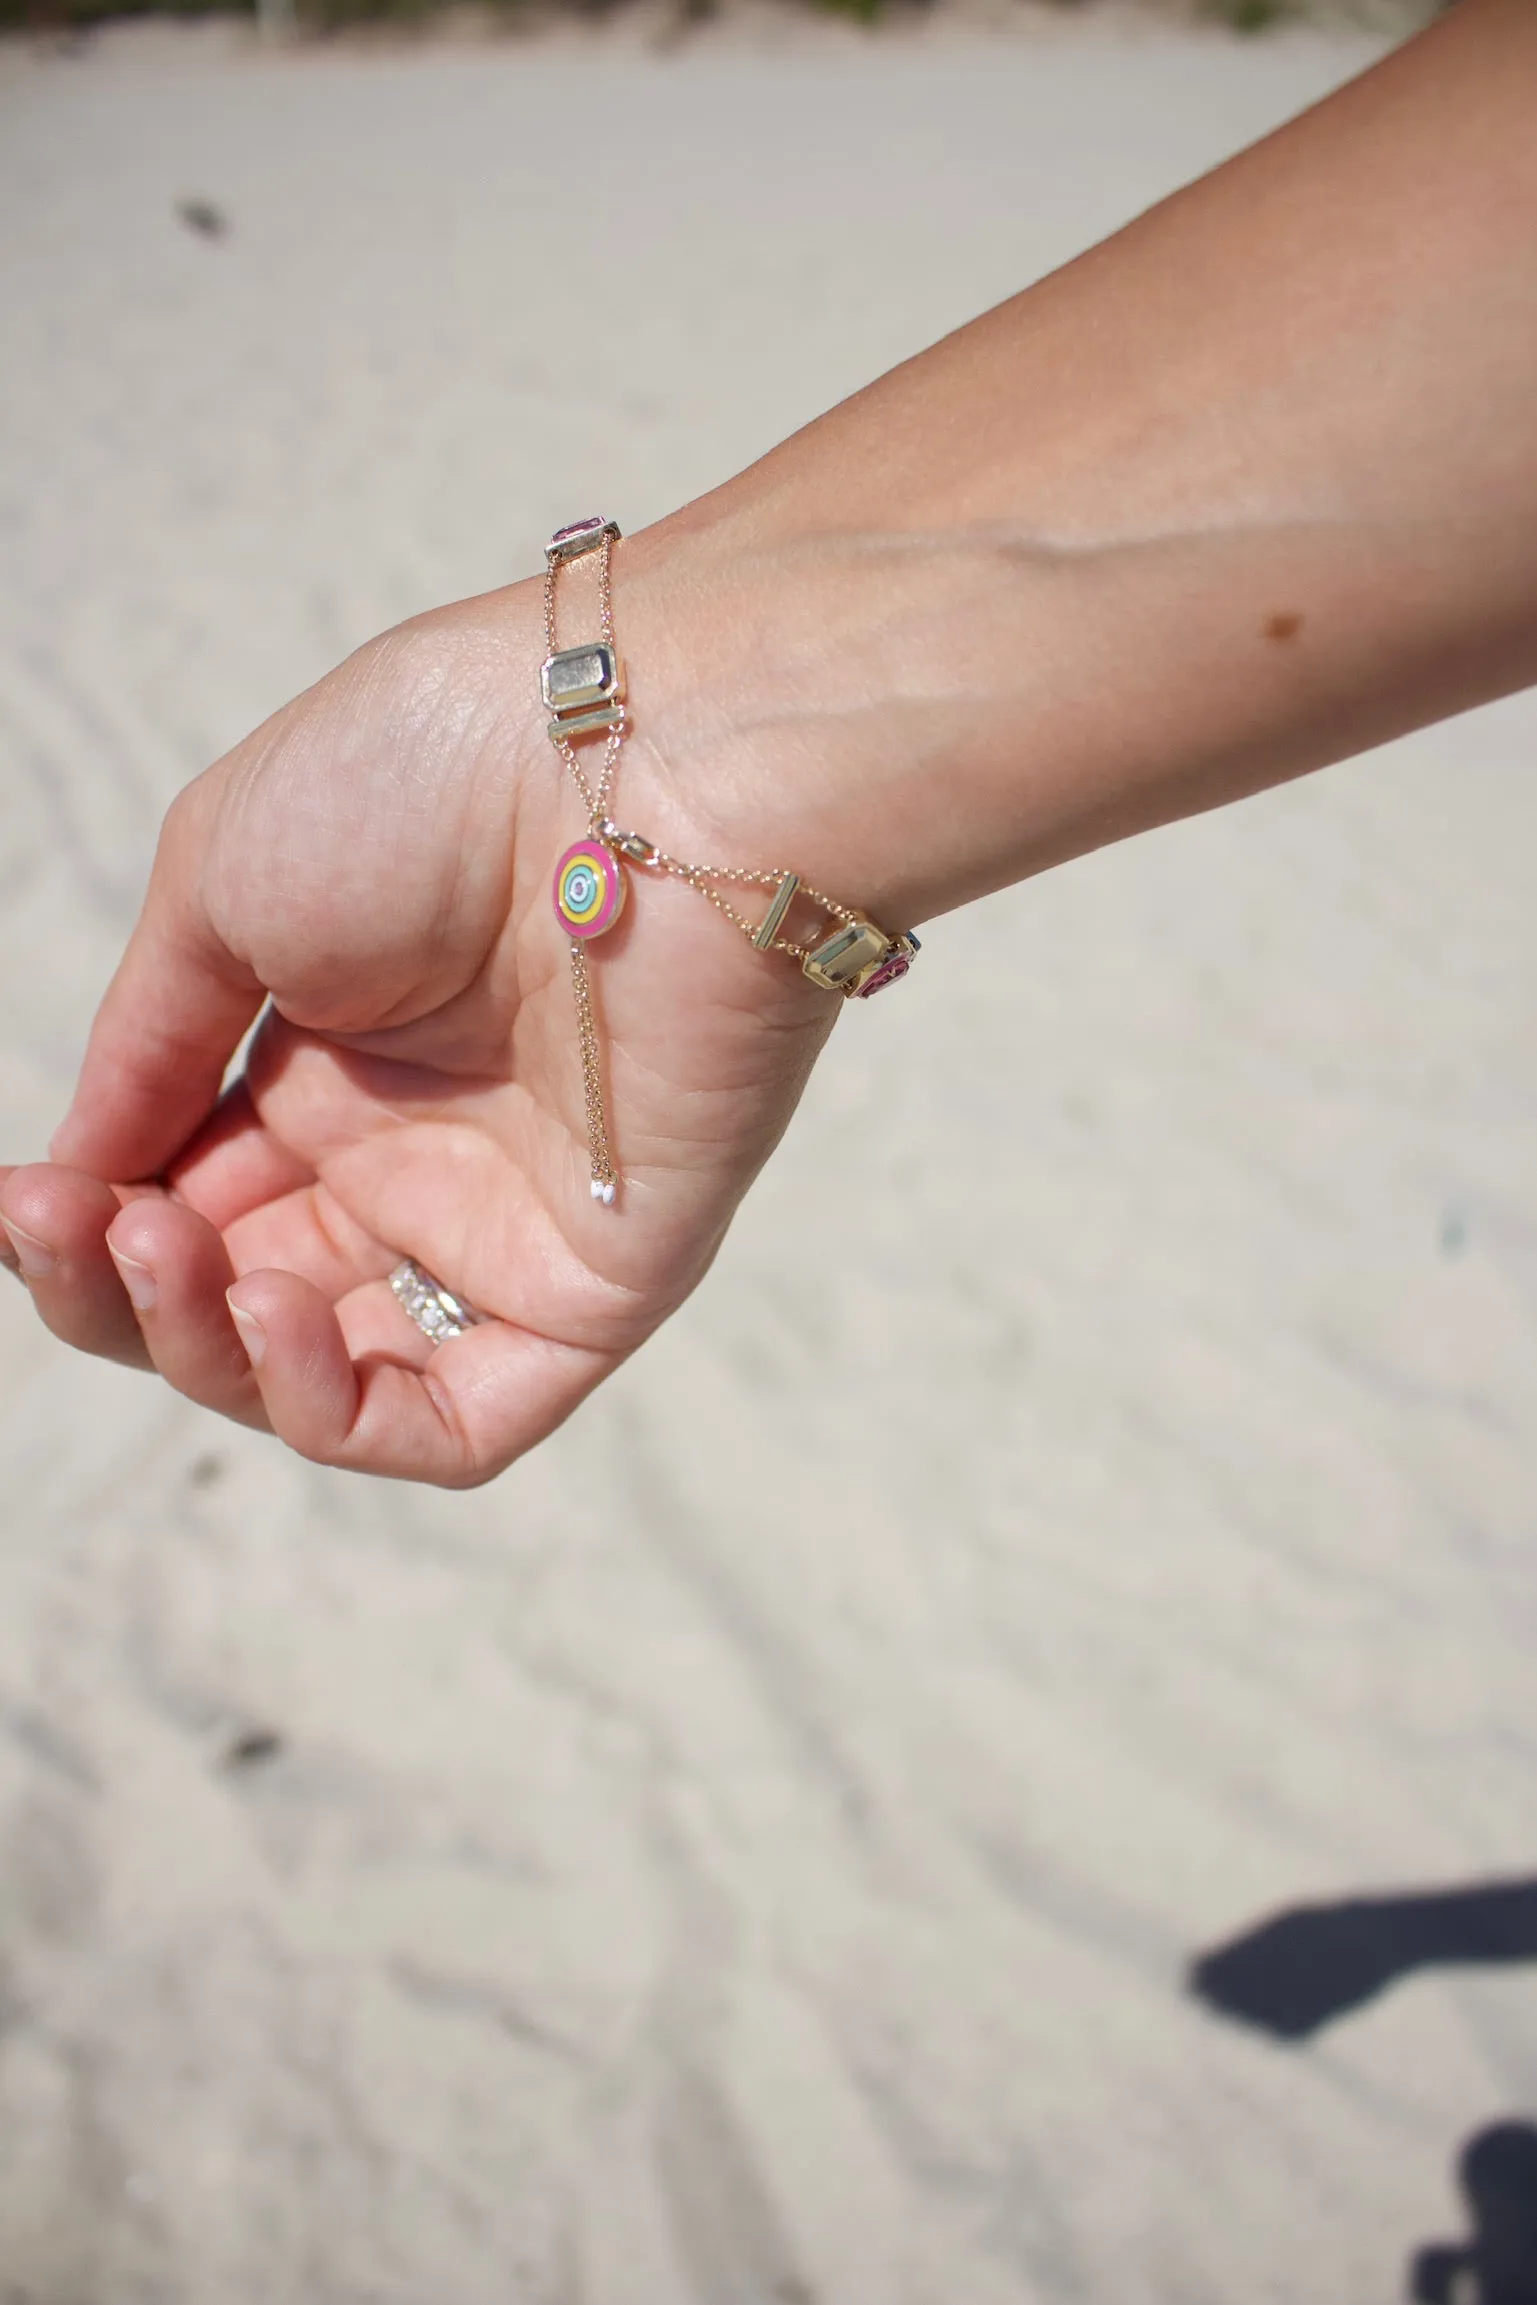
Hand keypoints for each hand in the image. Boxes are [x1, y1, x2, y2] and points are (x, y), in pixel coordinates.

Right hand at [0, 559, 835, 1484]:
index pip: (178, 1203)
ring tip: (178, 1257)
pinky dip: (346, 1415)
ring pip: (327, 1380)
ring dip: (214, 1354)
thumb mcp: (221, 887)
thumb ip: (145, 1050)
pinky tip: (274, 1323)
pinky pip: (463, 1422)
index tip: (26, 1198)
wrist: (632, 761)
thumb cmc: (430, 781)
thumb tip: (72, 1172)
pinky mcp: (593, 1288)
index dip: (87, 1226)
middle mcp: (406, 1162)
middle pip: (231, 1303)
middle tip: (95, 1225)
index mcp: (320, 1069)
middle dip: (125, 1294)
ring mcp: (498, 1231)